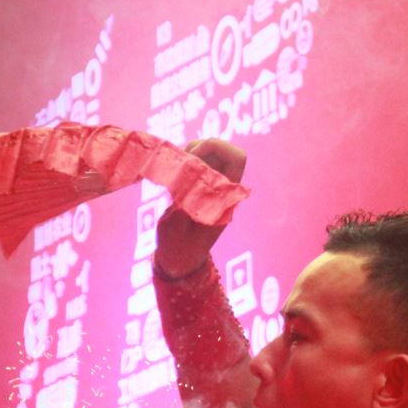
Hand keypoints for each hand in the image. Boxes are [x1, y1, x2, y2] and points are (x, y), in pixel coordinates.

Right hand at [154, 138, 246, 276]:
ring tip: (173, 169)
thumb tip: (185, 180)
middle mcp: (223, 189)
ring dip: (189, 152)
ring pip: (208, 152)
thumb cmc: (178, 249)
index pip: (237, 158)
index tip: (191, 160)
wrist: (179, 260)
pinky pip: (196, 161)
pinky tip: (171, 174)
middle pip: (222, 149)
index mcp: (226, 198)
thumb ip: (182, 204)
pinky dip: (182, 160)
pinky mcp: (199, 187)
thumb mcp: (175, 229)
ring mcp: (212, 186)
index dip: (215, 148)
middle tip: (178, 162)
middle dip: (199, 146)